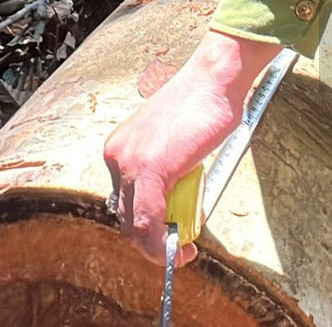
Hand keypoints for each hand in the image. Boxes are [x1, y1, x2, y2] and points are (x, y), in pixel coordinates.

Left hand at [103, 30, 283, 264]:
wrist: (215, 80)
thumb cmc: (206, 105)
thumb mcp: (178, 146)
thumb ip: (171, 174)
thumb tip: (177, 207)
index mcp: (121, 148)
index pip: (125, 200)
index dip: (147, 224)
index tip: (170, 233)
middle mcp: (117, 155)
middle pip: (125, 215)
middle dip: (153, 239)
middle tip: (180, 247)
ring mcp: (129, 162)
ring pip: (134, 224)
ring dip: (160, 246)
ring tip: (184, 250)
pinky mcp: (148, 170)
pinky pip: (148, 221)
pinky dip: (162, 243)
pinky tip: (180, 251)